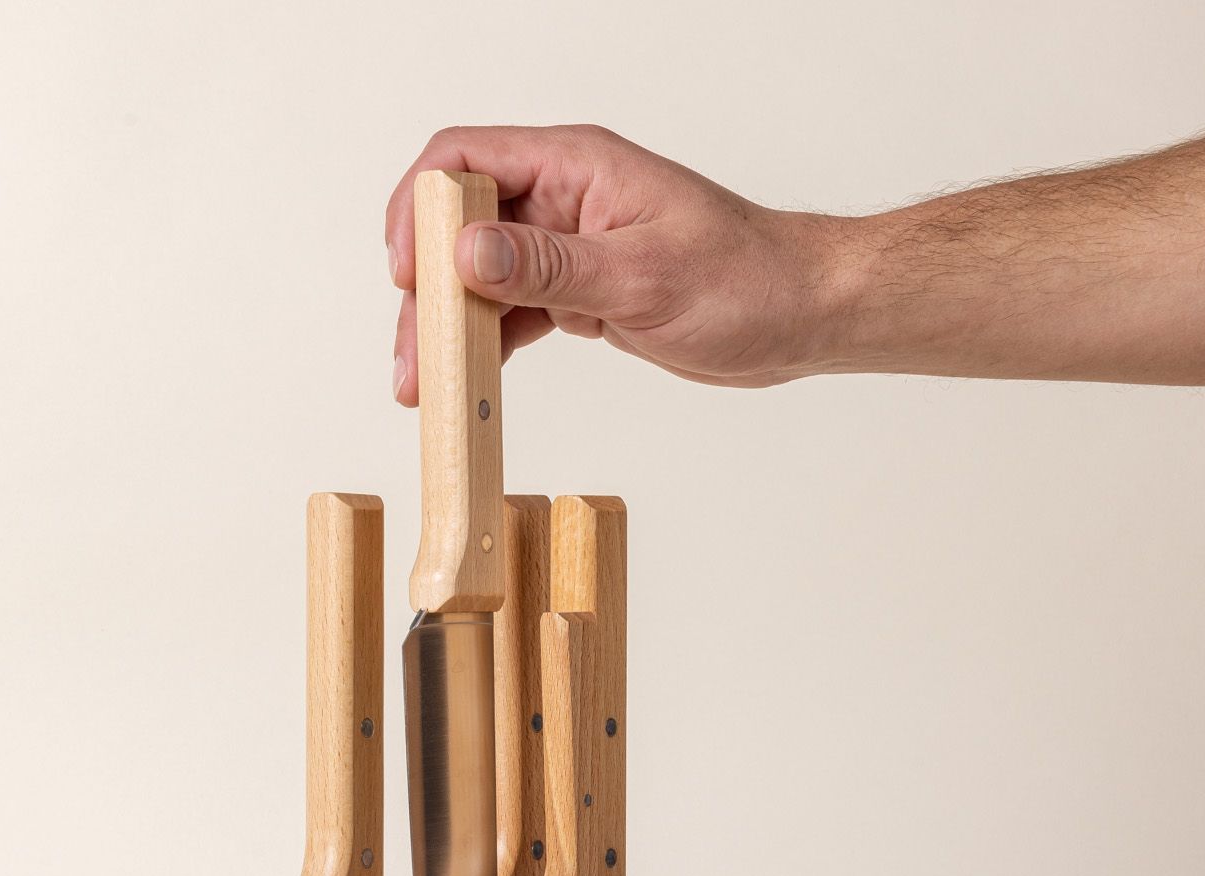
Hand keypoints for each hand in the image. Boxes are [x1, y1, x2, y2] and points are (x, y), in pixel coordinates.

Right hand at [385, 125, 848, 401]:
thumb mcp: (642, 277)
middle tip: (412, 358)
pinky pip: (512, 308)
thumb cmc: (745, 281)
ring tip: (426, 385)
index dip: (421, 211)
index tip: (407, 273)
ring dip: (449, 327)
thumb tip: (468, 251)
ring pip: (479, 275)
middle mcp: (564, 198)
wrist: (798, 314)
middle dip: (425, 289)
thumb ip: (549, 267)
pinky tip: (469, 380)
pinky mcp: (580, 289)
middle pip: (460, 227)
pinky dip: (485, 343)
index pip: (466, 161)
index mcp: (576, 166)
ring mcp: (569, 245)